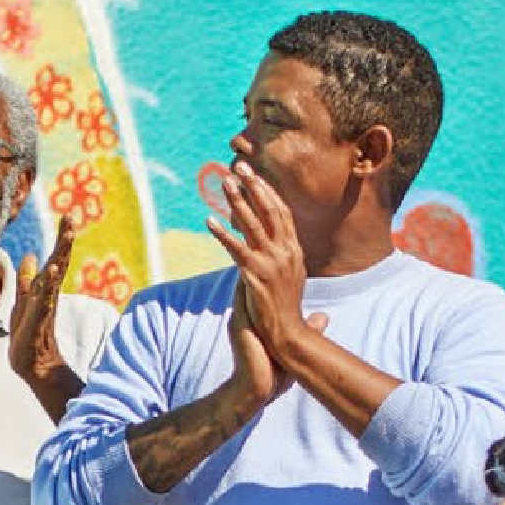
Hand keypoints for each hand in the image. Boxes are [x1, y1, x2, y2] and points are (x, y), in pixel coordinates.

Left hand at [8, 217, 76, 402]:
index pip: (57, 259)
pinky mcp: (36, 323)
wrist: (29, 364)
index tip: (69, 217)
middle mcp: (48, 296)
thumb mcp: (23, 302)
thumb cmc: (27, 333)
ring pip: (52, 281)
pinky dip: (47, 288)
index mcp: (46, 289)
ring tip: (64, 241)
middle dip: (64, 242)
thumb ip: (26, 280)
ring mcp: (43, 309)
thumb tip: (28, 256)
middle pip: (59, 264)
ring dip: (58, 260)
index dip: (63, 240)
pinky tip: (52, 273)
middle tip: (70, 221)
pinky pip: (43, 303)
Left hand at [207, 158, 311, 368]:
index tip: (254, 177)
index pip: (282, 213)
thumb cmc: (288, 313)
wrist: (289, 337)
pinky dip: (222, 233)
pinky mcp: (255, 276)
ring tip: (224, 183)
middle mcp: (285, 252)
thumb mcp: (293, 281)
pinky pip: (236, 249)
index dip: (268, 193)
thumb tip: (283, 251)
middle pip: (269, 210)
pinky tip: (209, 221)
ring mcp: (271, 263)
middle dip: (253, 186)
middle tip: (239, 167)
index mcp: (295, 251)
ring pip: (252, 224)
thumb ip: (287, 262)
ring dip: (237, 201)